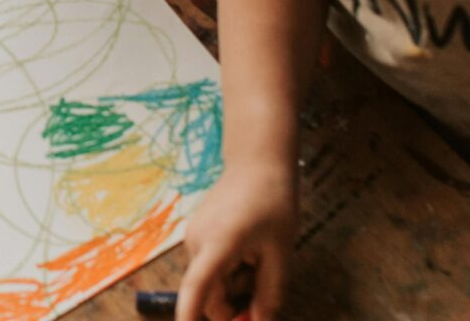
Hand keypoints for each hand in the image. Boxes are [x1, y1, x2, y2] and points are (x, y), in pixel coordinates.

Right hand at [177, 163, 295, 320]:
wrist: (257, 163)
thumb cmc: (273, 204)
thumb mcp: (280, 253)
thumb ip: (270, 293)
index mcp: (218, 244)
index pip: (197, 287)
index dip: (189, 313)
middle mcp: (197, 242)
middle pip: (210, 293)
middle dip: (235, 303)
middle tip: (265, 291)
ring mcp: (194, 236)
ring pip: (213, 280)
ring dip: (236, 283)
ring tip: (260, 257)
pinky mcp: (196, 232)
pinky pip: (211, 265)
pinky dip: (229, 268)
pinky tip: (248, 247)